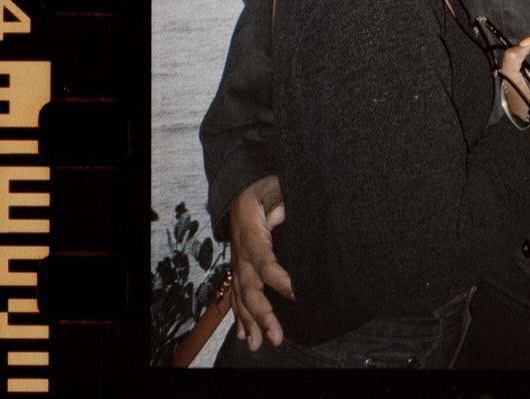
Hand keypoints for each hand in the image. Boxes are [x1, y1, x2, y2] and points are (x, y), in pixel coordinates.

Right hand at [227, 174, 293, 349]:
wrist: (240, 189)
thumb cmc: (262, 188)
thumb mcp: (273, 186)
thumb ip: (278, 199)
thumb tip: (281, 213)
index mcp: (250, 233)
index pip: (263, 258)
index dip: (276, 276)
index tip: (293, 291)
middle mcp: (241, 253)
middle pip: (249, 288)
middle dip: (262, 314)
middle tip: (277, 336)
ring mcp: (238, 263)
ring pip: (241, 297)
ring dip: (251, 322)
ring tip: (260, 344)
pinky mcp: (239, 268)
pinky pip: (236, 296)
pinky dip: (240, 317)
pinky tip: (247, 335)